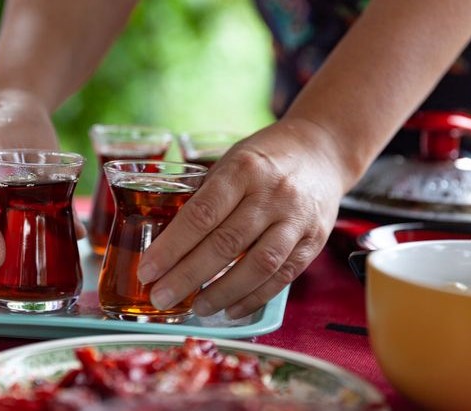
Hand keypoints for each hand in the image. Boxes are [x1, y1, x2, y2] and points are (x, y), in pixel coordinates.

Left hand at [137, 118, 345, 318]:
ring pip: (257, 266)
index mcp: (243, 170)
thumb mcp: (231, 161)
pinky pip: (283, 277)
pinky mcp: (314, 241)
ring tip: (196, 308)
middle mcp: (273, 194)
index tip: (148, 270)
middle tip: (161, 297)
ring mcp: (296, 219)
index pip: (202, 214)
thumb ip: (205, 197)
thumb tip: (167, 241)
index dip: (171, 247)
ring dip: (222, 293)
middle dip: (188, 276)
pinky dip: (253, 297)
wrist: (322, 151)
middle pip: (225, 244)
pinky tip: (230, 308)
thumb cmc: (265, 158)